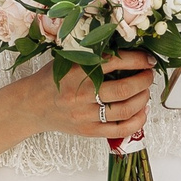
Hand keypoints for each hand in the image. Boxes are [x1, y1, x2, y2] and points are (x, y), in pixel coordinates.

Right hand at [34, 51, 154, 139]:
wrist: (32, 106)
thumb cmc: (52, 80)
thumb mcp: (67, 60)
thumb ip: (92, 55)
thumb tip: (128, 49)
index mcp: (77, 71)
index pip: (115, 62)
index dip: (137, 60)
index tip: (148, 60)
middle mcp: (81, 94)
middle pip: (124, 89)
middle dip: (144, 80)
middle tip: (149, 75)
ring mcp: (85, 115)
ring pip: (125, 110)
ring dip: (143, 99)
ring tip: (146, 92)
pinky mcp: (88, 131)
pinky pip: (120, 130)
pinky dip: (137, 121)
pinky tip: (142, 111)